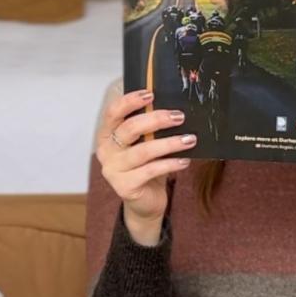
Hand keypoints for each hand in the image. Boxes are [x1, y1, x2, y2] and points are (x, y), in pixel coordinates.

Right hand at [95, 90, 196, 246]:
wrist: (145, 202)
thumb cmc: (146, 166)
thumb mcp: (145, 143)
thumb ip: (149, 127)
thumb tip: (171, 106)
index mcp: (107, 134)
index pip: (113, 112)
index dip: (130, 101)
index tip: (151, 94)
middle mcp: (105, 151)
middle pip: (129, 128)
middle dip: (156, 120)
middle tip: (179, 116)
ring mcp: (112, 170)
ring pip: (143, 151)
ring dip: (169, 143)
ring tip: (190, 140)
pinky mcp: (124, 186)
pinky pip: (151, 171)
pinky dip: (170, 164)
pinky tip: (184, 160)